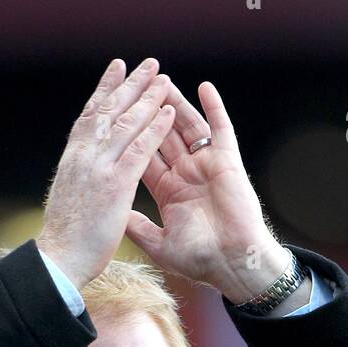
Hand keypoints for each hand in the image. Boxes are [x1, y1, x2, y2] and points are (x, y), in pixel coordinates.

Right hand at [36, 57, 176, 291]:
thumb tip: (83, 178)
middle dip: (130, 85)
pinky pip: (139, 150)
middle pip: (109, 111)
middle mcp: (83, 157)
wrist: (58, 260)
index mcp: (72, 160)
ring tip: (164, 80)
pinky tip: (167, 113)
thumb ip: (79, 183)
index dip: (105, 91)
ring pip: (126, 124)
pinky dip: (154, 129)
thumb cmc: (64, 241)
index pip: (90, 116)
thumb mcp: (69, 202)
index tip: (117, 71)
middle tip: (148, 65)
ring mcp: (99, 168)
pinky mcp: (115, 185)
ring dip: (147, 99)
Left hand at [124, 79, 290, 302]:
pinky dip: (214, 108)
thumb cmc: (200, 260)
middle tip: (135, 86)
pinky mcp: (227, 161)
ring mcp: (206, 165)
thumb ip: (138, 228)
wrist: (234, 264)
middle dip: (150, 112)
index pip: (144, 156)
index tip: (115, 116)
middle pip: (162, 134)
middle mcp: (185, 174)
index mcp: (168, 191)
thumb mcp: (160, 245)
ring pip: (187, 126)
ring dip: (175, 103)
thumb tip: (113, 215)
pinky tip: (204, 87)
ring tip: (161, 81)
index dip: (130, 136)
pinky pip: (221, 129)